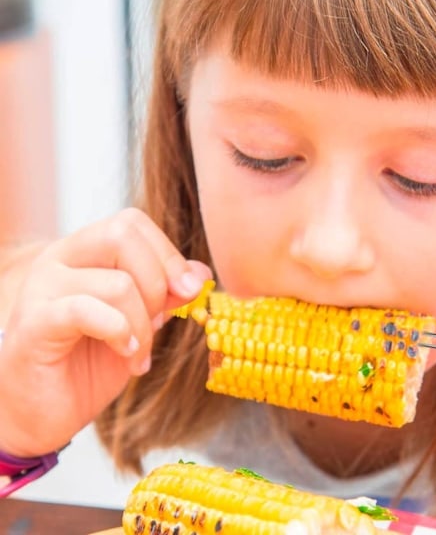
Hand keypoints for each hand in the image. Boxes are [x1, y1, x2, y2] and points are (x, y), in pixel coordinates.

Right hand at [0, 208, 210, 456]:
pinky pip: (89, 311)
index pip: (132, 223)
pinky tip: (126, 355)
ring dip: (143, 325)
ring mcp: (42, 288)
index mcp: (83, 252)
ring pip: (118, 283)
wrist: (40, 412)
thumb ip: (166, 293)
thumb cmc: (88, 363)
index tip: (189, 292)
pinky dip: (121, 333)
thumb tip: (201, 273)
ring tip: (139, 354)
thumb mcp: (140, 322)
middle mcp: (59, 259)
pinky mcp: (34, 323)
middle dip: (157, 281)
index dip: (169, 254)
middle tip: (159, 320)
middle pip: (122, 234)